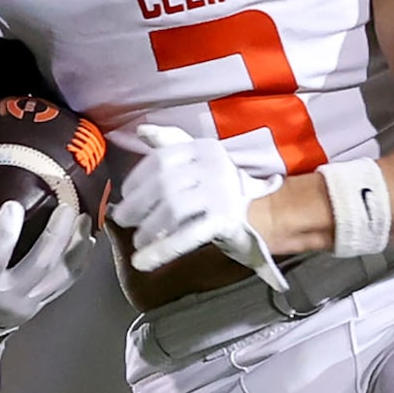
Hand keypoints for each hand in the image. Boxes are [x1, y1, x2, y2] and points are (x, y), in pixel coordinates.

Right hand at [0, 187, 93, 351]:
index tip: (14, 205)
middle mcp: (7, 298)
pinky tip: (89, 238)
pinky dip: (81, 260)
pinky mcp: (41, 303)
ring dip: (75, 245)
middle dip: (55, 235)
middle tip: (66, 205)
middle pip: (38, 264)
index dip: (4, 234)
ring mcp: (28, 302)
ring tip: (85, 217)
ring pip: (59, 274)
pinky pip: (67, 282)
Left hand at [113, 124, 287, 289]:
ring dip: (148, 227)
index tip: (126, 194)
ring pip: (171, 209)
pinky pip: (185, 236)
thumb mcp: (202, 160)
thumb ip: (172, 145)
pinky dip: (160, 250)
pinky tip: (143, 261)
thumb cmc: (227, 189)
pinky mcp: (224, 221)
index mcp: (205, 149)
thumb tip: (142, 131)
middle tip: (123, 219)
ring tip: (138, 240)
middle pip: (162, 184)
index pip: (161, 160)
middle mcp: (213, 167)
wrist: (269, 214)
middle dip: (137, 204)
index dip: (137, 179)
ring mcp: (220, 193)